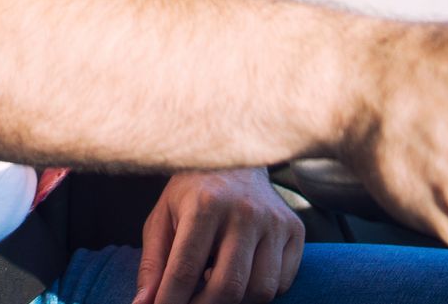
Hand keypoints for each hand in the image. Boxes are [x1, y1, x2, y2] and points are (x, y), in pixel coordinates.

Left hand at [134, 168, 305, 303]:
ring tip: (215, 286)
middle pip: (227, 287)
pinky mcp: (295, 229)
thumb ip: (152, 264)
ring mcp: (274, 221)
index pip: (185, 270)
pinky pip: (281, 283)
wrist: (236, 158)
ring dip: (235, 302)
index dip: (170, 302)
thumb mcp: (163, 218)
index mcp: (206, 203)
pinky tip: (241, 274)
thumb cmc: (192, 193)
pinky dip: (259, 291)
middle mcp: (245, 211)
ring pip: (260, 290)